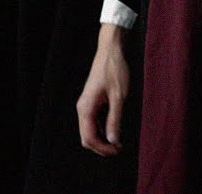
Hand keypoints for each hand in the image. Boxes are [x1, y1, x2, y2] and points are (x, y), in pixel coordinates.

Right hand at [77, 23, 130, 156]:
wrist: (110, 52)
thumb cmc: (115, 71)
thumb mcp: (119, 97)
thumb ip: (115, 120)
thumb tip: (113, 140)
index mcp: (86, 108)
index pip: (89, 138)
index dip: (103, 148)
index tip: (118, 149)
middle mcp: (82, 108)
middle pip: (86, 137)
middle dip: (101, 147)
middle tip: (119, 148)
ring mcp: (85, 105)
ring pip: (89, 131)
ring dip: (102, 139)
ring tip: (118, 141)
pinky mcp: (91, 103)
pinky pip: (92, 122)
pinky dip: (101, 130)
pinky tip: (114, 129)